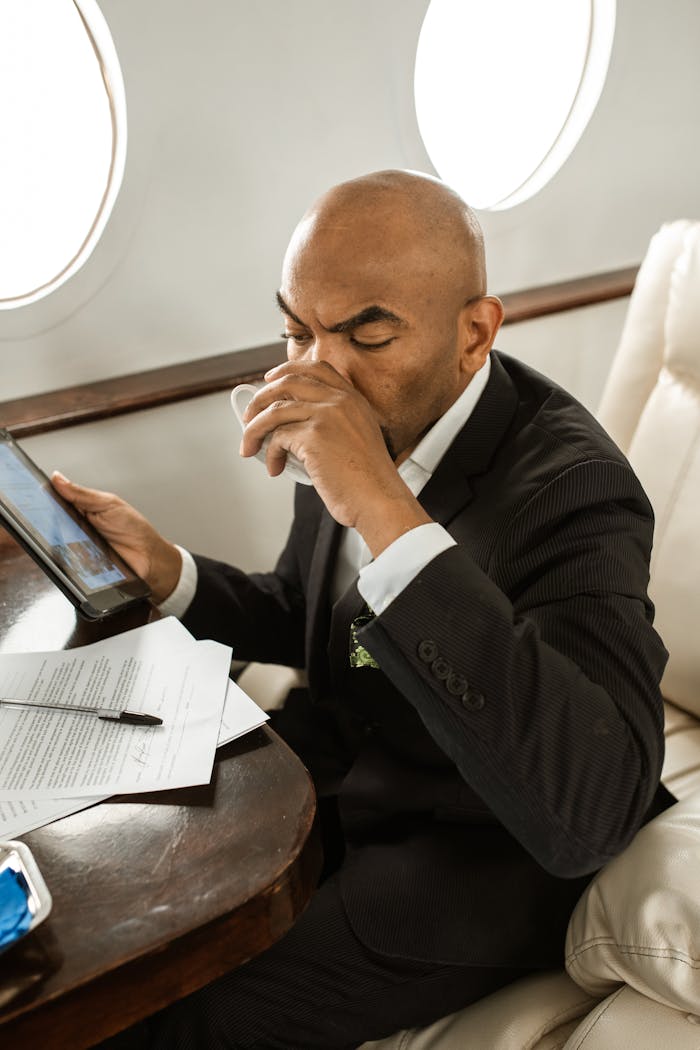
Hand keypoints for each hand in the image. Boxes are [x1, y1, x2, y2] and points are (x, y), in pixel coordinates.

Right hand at [51, 473, 181, 602]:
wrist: (149, 559)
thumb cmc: (134, 529)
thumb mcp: (108, 504)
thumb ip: (83, 494)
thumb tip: (58, 478)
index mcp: (83, 508)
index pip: (56, 501)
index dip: (43, 497)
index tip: (31, 492)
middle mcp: (77, 527)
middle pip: (50, 522)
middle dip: (43, 519)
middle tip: (39, 515)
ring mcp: (77, 545)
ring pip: (54, 542)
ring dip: (52, 538)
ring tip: (57, 532)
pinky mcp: (79, 564)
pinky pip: (64, 561)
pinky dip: (62, 556)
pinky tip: (63, 551)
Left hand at [239, 362, 430, 554]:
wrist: (379, 500)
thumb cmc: (367, 480)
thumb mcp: (358, 437)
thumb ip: (334, 422)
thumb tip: (290, 425)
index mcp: (353, 399)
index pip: (317, 369)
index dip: (287, 370)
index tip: (270, 380)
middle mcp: (340, 401)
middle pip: (288, 382)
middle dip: (260, 399)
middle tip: (249, 418)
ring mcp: (327, 415)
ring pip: (275, 410)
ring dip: (254, 429)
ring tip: (249, 447)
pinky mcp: (314, 436)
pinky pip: (277, 438)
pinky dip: (270, 454)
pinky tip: (275, 468)